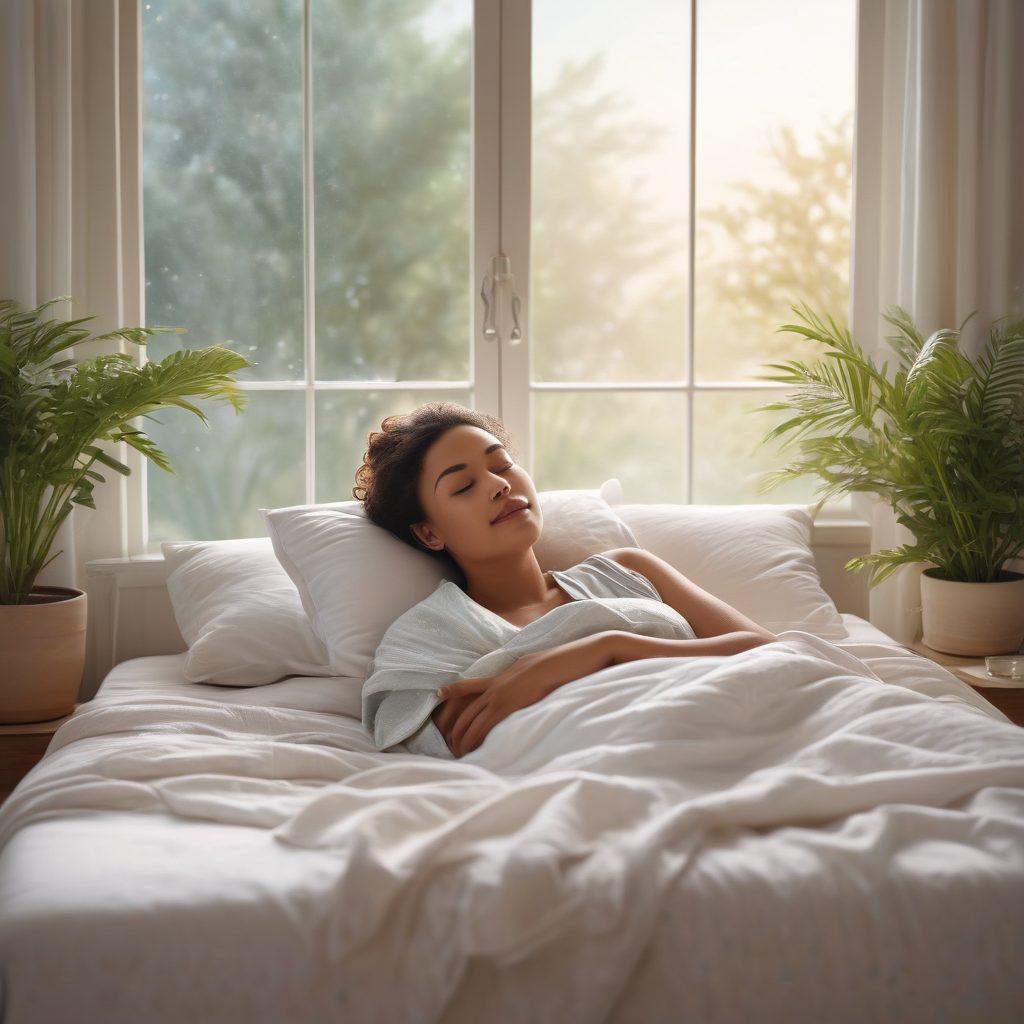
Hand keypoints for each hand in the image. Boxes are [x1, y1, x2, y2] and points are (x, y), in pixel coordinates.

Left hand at [434, 631, 619, 756]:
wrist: (578, 656)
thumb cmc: (564, 662)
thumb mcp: (537, 667)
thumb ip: (524, 678)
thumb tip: (522, 687)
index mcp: (503, 675)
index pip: (468, 686)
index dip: (451, 694)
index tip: (437, 697)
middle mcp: (497, 684)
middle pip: (464, 711)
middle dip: (455, 732)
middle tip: (454, 749)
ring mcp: (503, 693)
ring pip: (472, 722)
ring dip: (464, 741)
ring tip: (462, 757)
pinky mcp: (513, 704)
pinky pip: (487, 725)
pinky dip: (478, 740)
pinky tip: (475, 752)